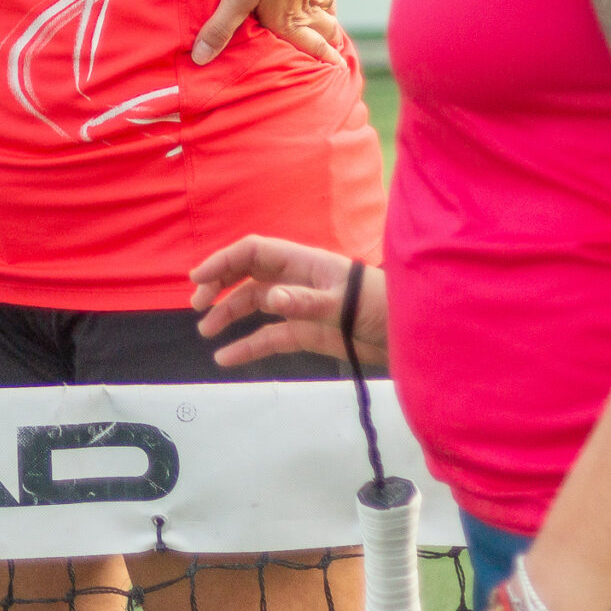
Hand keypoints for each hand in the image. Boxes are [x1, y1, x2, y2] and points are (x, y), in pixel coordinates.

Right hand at [188, 236, 388, 367]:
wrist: (412, 337)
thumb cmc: (382, 306)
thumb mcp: (346, 303)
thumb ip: (306, 302)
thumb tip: (271, 300)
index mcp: (302, 263)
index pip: (253, 253)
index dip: (223, 261)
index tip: (199, 279)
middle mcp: (295, 281)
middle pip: (247, 276)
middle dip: (220, 285)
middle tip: (198, 304)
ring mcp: (299, 307)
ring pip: (254, 305)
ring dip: (229, 315)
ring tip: (206, 331)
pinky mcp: (306, 333)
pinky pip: (269, 337)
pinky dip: (247, 346)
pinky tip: (227, 358)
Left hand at [194, 0, 343, 65]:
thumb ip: (221, 27)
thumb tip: (201, 59)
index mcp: (289, 24)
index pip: (313, 49)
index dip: (326, 60)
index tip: (338, 70)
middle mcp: (307, 12)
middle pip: (327, 34)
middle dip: (331, 47)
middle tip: (336, 57)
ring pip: (330, 11)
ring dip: (332, 22)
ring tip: (332, 30)